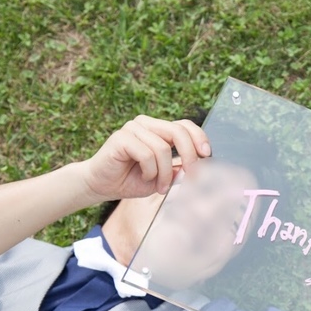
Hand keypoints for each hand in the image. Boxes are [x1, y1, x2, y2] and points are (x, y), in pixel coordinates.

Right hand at [82, 115, 210, 200]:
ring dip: (165, 173)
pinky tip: (145, 177)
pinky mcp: (121, 137)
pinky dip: (150, 171)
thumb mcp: (164, 177)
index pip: (185, 126)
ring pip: (162, 148)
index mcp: (159, 130)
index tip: (207, 156)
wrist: (103, 186)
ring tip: (159, 186)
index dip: (199, 138)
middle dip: (190, 157)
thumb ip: (181, 170)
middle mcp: (147, 124)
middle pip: (178, 132)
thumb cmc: (132, 180)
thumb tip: (201, 167)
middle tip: (192, 177)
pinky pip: (147, 154)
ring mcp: (133, 128)